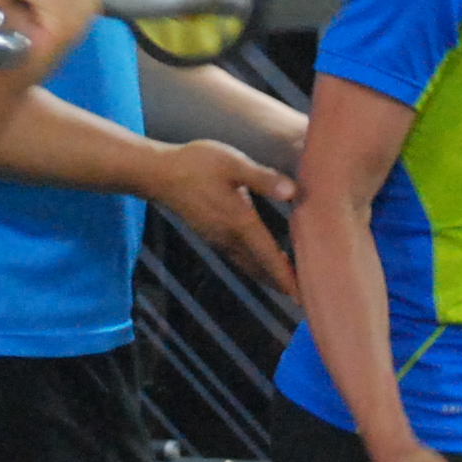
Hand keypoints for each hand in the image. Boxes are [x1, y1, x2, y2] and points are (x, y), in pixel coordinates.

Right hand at [147, 138, 301, 304]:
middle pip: (260, 267)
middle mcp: (229, 237)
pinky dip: (254, 265)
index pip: (268, 256)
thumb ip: (263, 178)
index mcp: (240, 222)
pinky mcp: (210, 234)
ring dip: (267, 276)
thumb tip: (293, 191)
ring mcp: (218, 238)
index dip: (286, 276)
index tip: (301, 296)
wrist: (159, 175)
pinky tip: (259, 263)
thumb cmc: (197, 165)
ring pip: (248, 265)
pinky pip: (237, 258)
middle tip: (302, 297)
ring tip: (286, 284)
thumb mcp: (233, 164)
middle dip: (280, 282)